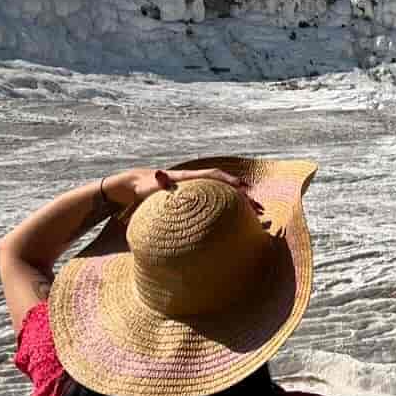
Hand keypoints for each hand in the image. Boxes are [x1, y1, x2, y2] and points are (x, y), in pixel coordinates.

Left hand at [103, 167, 250, 208]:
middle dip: (244, 197)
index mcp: (189, 178)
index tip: (244, 188)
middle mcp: (197, 183)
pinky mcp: (197, 200)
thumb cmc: (144, 186)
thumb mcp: (150, 184)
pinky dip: (232, 210)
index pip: (213, 176)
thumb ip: (158, 181)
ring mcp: (199, 192)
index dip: (229, 182)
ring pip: (226, 196)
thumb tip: (159, 175)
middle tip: (258, 207)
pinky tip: (240, 221)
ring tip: (258, 215)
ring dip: (242, 204)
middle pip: (226, 187)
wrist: (137, 185)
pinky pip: (219, 203)